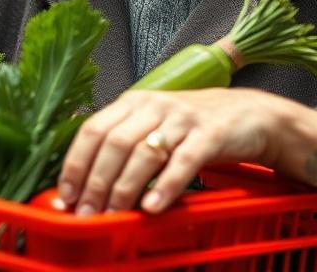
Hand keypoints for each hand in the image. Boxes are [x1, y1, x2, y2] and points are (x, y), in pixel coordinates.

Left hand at [57, 88, 282, 215]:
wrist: (251, 114)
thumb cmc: (193, 126)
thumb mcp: (154, 125)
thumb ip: (124, 146)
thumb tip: (86, 184)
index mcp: (133, 102)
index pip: (93, 129)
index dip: (76, 163)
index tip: (66, 195)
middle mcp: (154, 105)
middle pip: (114, 143)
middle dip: (96, 182)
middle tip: (87, 213)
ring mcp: (183, 118)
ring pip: (144, 152)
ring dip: (124, 188)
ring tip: (113, 215)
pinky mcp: (211, 134)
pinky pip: (184, 161)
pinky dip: (165, 186)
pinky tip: (152, 207)